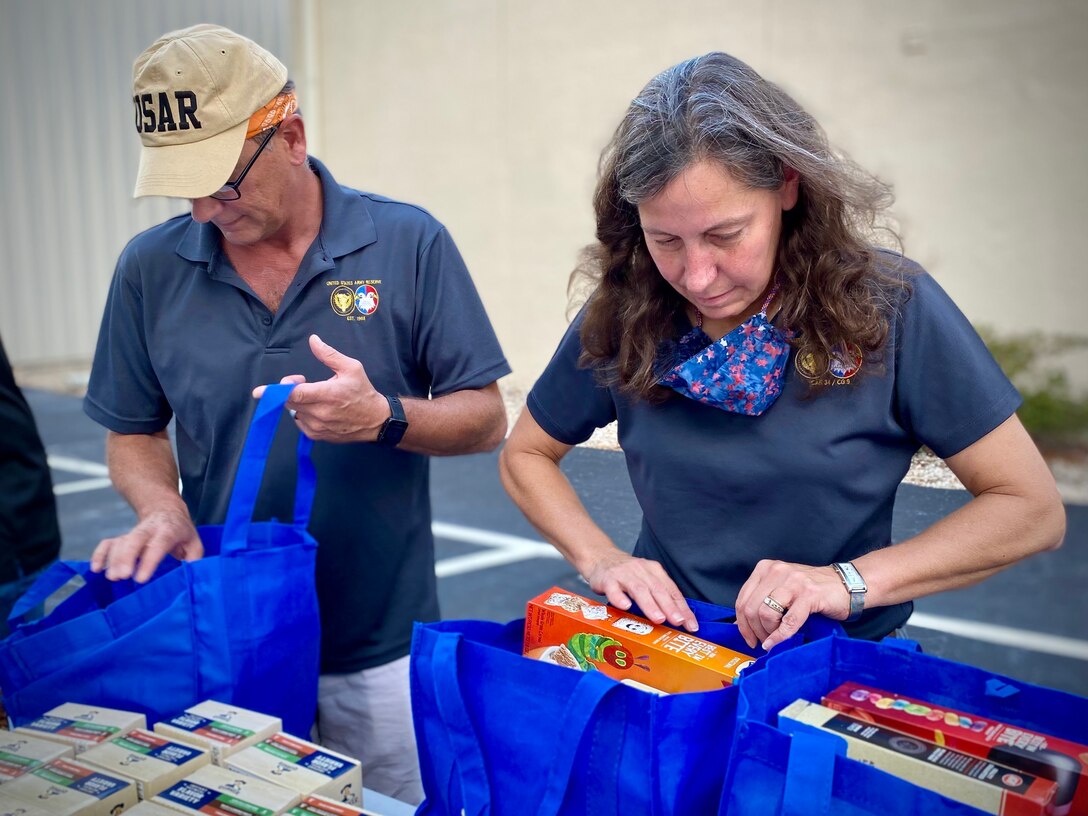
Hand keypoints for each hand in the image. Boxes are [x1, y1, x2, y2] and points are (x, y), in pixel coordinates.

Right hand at [90, 508, 202, 582]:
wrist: (165, 511)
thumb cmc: (181, 532)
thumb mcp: (194, 543)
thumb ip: (194, 559)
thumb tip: (189, 576)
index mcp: (169, 530)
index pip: (158, 544)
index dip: (149, 561)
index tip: (140, 578)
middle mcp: (148, 530)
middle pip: (134, 540)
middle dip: (126, 558)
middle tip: (121, 576)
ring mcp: (133, 532)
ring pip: (119, 542)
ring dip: (113, 559)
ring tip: (112, 577)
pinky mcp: (122, 537)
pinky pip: (107, 543)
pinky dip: (99, 554)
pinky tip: (96, 568)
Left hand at [252, 334, 389, 442]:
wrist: (376, 421)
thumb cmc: (363, 393)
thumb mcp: (351, 368)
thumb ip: (329, 355)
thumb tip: (313, 340)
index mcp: (327, 394)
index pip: (295, 394)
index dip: (275, 392)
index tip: (258, 392)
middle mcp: (320, 413)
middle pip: (289, 402)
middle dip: (288, 390)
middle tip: (301, 382)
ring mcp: (317, 427)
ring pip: (293, 412)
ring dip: (297, 403)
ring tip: (315, 397)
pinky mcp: (317, 436)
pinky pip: (299, 423)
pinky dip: (303, 414)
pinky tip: (318, 410)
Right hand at [582, 550, 697, 631]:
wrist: (601, 557)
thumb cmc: (627, 573)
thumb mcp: (646, 579)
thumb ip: (659, 596)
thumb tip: (678, 619)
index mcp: (654, 571)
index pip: (672, 591)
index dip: (682, 608)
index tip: (691, 624)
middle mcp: (641, 571)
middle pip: (658, 589)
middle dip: (669, 607)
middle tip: (678, 621)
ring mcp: (623, 574)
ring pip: (638, 589)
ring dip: (650, 605)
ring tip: (658, 619)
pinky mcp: (607, 579)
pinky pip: (613, 589)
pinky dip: (619, 598)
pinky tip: (625, 606)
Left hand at [734, 559, 848, 650]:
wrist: (845, 585)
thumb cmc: (811, 590)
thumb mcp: (781, 588)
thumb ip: (762, 600)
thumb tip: (742, 624)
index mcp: (766, 568)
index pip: (743, 599)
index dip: (742, 623)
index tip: (748, 637)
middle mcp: (777, 571)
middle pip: (751, 608)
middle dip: (754, 631)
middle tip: (762, 641)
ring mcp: (793, 582)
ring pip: (766, 613)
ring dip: (768, 633)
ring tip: (775, 638)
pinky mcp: (809, 594)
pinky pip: (789, 621)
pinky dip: (781, 636)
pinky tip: (778, 642)